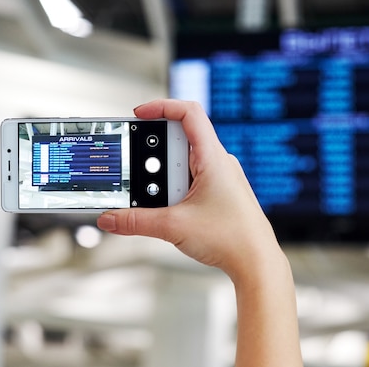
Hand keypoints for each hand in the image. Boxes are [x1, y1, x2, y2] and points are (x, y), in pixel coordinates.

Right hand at [98, 99, 302, 365]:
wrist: (256, 262)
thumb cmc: (232, 239)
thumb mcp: (173, 227)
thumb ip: (136, 221)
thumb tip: (111, 218)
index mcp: (212, 158)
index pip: (189, 113)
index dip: (162, 106)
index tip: (139, 114)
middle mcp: (218, 162)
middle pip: (179, 140)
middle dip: (156, 157)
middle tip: (144, 176)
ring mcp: (219, 177)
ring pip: (183, 163)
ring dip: (165, 179)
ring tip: (163, 201)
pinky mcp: (218, 192)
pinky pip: (190, 180)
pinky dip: (174, 189)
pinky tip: (171, 210)